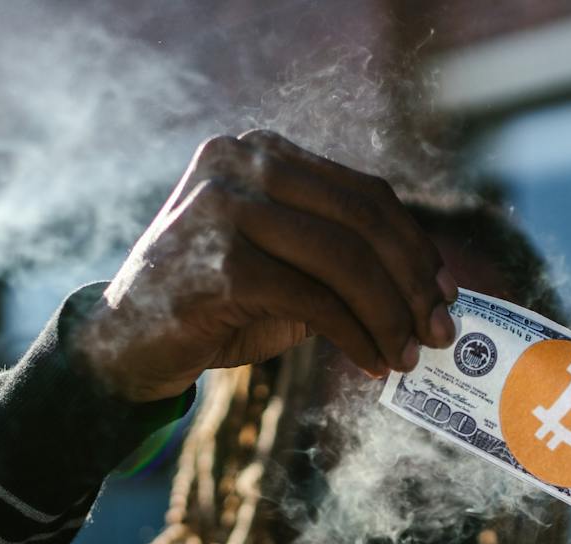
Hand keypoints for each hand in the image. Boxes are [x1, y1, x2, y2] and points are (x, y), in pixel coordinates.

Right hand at [76, 130, 458, 403]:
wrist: (125, 342)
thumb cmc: (213, 305)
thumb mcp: (283, 266)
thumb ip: (340, 259)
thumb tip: (427, 290)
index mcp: (260, 152)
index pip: (363, 193)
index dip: (414, 245)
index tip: (444, 292)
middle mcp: (240, 164)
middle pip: (361, 220)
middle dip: (411, 283)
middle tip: (440, 332)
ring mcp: (226, 209)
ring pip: (344, 261)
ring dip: (389, 316)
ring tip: (409, 355)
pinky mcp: (222, 263)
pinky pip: (316, 302)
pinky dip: (356, 337)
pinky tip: (373, 363)